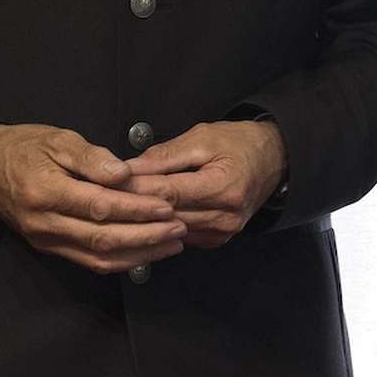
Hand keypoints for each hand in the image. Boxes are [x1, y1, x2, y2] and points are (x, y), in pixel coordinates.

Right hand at [0, 123, 182, 272]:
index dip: (137, 209)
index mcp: (46, 191)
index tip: (167, 206)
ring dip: (139, 254)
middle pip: (103, 238)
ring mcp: (45, 239)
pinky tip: (145, 252)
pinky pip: (88, 261)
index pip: (100, 206)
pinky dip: (120, 261)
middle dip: (147, 236)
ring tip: (172, 244)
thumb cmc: (23, 148)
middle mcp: (44, 222)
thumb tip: (123, 174)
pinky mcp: (49, 247)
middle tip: (179, 228)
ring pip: (98, 258)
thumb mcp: (57, 139)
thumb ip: (92, 157)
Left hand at [124, 120, 287, 247]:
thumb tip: (129, 167)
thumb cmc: (240, 144)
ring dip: (144, 218)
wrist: (273, 160)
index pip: (169, 192)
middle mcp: (225, 216)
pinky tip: (145, 215)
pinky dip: (161, 225)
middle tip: (104, 195)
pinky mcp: (216, 239)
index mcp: (224, 187)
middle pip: (166, 215)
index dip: (136, 188)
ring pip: (169, 229)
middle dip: (133, 204)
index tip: (109, 182)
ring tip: (119, 205)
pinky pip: (180, 236)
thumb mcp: (203, 138)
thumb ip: (165, 155)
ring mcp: (222, 231)